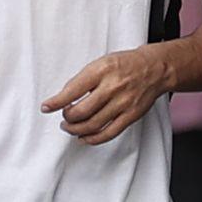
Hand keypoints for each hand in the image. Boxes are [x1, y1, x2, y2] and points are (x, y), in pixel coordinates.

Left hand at [43, 44, 175, 144]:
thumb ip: (84, 80)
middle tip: (64, 117)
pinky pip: (108, 133)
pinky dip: (92, 138)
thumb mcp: (101, 63)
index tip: (46, 107)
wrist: (155, 68)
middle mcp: (112, 87)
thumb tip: (64, 98)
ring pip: (93, 125)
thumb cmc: (125, 65)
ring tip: (70, 127)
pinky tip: (84, 137)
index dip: (56, 102)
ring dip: (76, 129)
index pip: (72, 90)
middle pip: (81, 111)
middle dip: (67, 118)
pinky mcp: (130, 116)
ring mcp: (123, 103)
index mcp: (102, 70)